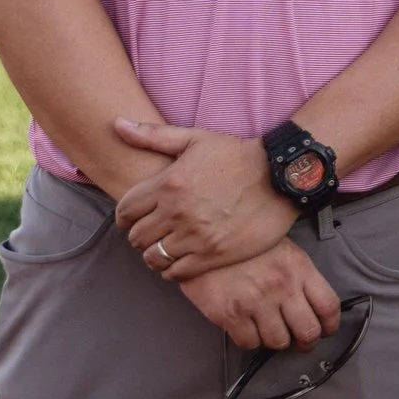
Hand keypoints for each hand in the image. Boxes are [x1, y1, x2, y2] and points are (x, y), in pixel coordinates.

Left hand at [113, 120, 296, 280]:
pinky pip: (176, 273)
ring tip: (166, 247)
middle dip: (140, 235)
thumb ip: (153, 135)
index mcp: (168, 184)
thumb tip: (117, 124)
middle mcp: (177, 212)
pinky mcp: (213, 255)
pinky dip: (172, 270)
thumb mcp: (196, 138)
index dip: (125, 217)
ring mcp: (195, 236)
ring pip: (153, 258)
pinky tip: (180, 259)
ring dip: (154, 254)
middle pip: (136, 238)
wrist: (281, 177)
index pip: (125, 212)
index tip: (135, 217)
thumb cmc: (238, 155)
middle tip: (153, 231)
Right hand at [178, 237, 341, 351]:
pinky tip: (248, 328)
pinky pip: (249, 343)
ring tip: (270, 331)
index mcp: (299, 268)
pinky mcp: (230, 314)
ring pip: (279, 342)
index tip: (325, 330)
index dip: (330, 326)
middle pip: (308, 332)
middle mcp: (281, 287)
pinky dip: (251, 341)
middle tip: (299, 341)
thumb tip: (312, 303)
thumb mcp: (283, 249)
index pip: (328, 306)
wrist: (203, 237)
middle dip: (306, 342)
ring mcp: (256, 302)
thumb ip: (300, 275)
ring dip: (276, 341)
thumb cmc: (245, 244)